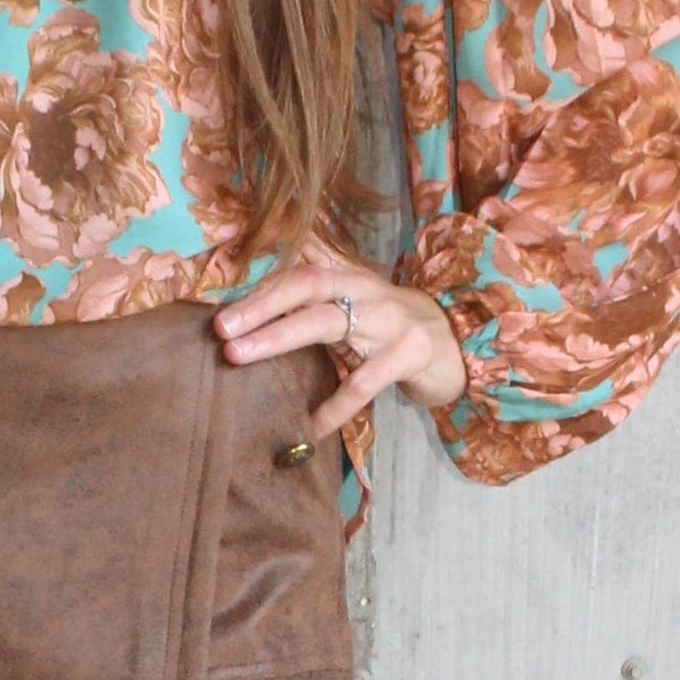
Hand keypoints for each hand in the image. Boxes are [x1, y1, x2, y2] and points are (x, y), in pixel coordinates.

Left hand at [210, 236, 466, 445]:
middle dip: (260, 306)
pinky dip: (335, 406)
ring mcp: (390, 320)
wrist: (458, 345)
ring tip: (240, 357)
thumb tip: (278, 253)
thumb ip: (322, 280)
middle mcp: (367, 291)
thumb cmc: (395, 324)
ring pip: (327, 324)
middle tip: (221, 328)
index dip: (260, 289)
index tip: (221, 310)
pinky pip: (364, 381)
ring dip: (279, 338)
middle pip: (307, 287)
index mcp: (350, 278)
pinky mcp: (410, 354)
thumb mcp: (360, 298)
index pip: (299, 273)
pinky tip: (312, 426)